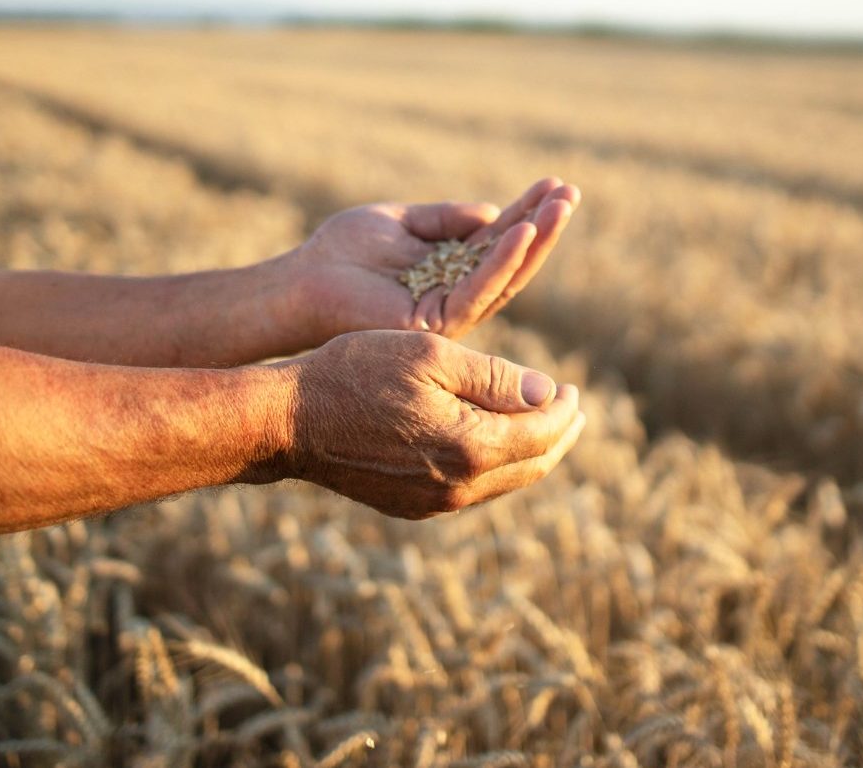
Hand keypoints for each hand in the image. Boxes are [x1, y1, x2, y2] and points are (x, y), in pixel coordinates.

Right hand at [277, 330, 584, 518]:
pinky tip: (492, 442)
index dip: (564, 409)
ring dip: (530, 453)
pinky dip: (495, 465)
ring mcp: (434, 504)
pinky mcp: (412, 506)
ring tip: (541, 424)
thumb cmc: (357, 373)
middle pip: (532, 466)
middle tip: (573, 410)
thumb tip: (548, 393)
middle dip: (558, 436)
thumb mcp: (432, 356)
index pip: (542, 433)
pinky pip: (472, 490)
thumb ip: (496, 377)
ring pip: (505, 482)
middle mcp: (459, 487)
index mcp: (471, 447)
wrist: (290, 421)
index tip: (573, 387)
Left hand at [293, 177, 579, 339]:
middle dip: (544, 227)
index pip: (499, 240)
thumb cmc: (342, 252)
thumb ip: (445, 217)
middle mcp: (456, 293)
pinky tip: (522, 232)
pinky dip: (502, 261)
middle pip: (512, 260)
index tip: (555, 184)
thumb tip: (493, 212)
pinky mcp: (436, 322)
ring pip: (505, 277)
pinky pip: (478, 289)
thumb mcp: (401, 220)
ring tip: (560, 207)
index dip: (528, 212)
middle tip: (571, 193)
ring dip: (535, 240)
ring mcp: (449, 312)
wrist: (301, 281)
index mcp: (450, 269)